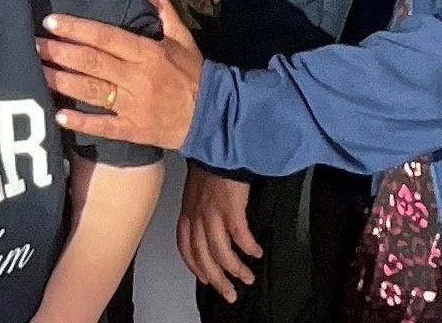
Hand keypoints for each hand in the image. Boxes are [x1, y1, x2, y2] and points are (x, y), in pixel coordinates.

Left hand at [35, 0, 203, 147]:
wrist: (214, 117)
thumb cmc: (194, 73)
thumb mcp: (182, 38)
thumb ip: (163, 11)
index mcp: (147, 53)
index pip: (106, 36)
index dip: (77, 28)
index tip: (51, 21)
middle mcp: (137, 78)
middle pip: (92, 62)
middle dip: (60, 52)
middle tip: (33, 44)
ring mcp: (133, 106)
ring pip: (92, 91)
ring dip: (62, 81)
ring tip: (38, 71)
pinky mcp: (133, 130)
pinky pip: (103, 127)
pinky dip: (81, 122)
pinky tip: (59, 116)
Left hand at [177, 166, 261, 303]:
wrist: (218, 147)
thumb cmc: (209, 167)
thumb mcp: (196, 191)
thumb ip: (198, 211)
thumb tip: (208, 230)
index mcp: (187, 212)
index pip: (185, 247)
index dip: (195, 267)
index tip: (205, 278)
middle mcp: (197, 216)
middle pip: (203, 257)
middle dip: (217, 279)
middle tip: (229, 293)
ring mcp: (213, 213)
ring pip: (220, 253)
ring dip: (235, 269)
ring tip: (247, 277)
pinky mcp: (230, 208)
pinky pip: (240, 237)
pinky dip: (248, 248)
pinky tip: (256, 252)